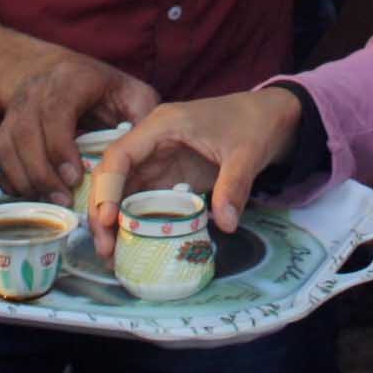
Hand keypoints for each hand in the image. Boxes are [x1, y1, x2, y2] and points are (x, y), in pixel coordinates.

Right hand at [0, 49, 159, 200]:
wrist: (55, 72)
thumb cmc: (101, 88)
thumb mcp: (130, 91)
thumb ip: (143, 114)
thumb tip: (148, 146)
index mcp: (69, 81)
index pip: (55, 111)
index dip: (60, 146)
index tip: (75, 177)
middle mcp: (35, 93)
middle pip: (26, 135)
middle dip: (43, 173)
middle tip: (64, 200)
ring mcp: (14, 111)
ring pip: (6, 148)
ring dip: (25, 180)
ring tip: (49, 202)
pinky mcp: (2, 129)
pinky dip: (6, 180)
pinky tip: (28, 195)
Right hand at [90, 87, 306, 249]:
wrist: (270, 117)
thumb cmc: (254, 125)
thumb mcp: (247, 153)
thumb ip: (234, 185)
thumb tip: (226, 225)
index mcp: (163, 125)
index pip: (120, 154)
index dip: (108, 187)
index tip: (108, 220)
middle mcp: (152, 141)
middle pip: (113, 175)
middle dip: (102, 211)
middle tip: (105, 249)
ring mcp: (159, 158)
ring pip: (124, 190)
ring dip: (114, 221)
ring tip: (111, 255)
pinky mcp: (169, 174)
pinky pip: (143, 198)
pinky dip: (134, 220)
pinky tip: (132, 244)